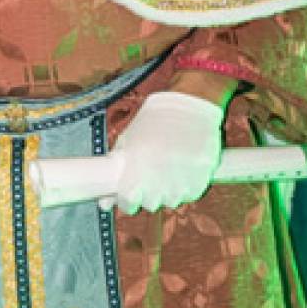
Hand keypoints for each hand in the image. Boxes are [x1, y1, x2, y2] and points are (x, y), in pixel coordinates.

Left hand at [109, 91, 224, 214]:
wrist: (189, 102)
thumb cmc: (154, 121)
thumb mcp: (128, 140)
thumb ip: (115, 172)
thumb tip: (104, 205)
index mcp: (137, 168)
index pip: (128, 202)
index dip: (128, 201)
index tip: (131, 193)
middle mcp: (159, 178)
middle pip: (151, 204)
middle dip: (148, 194)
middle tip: (152, 177)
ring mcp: (182, 179)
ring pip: (172, 201)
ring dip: (169, 191)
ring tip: (169, 171)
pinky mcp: (202, 177)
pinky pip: (191, 194)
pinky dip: (187, 187)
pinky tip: (184, 170)